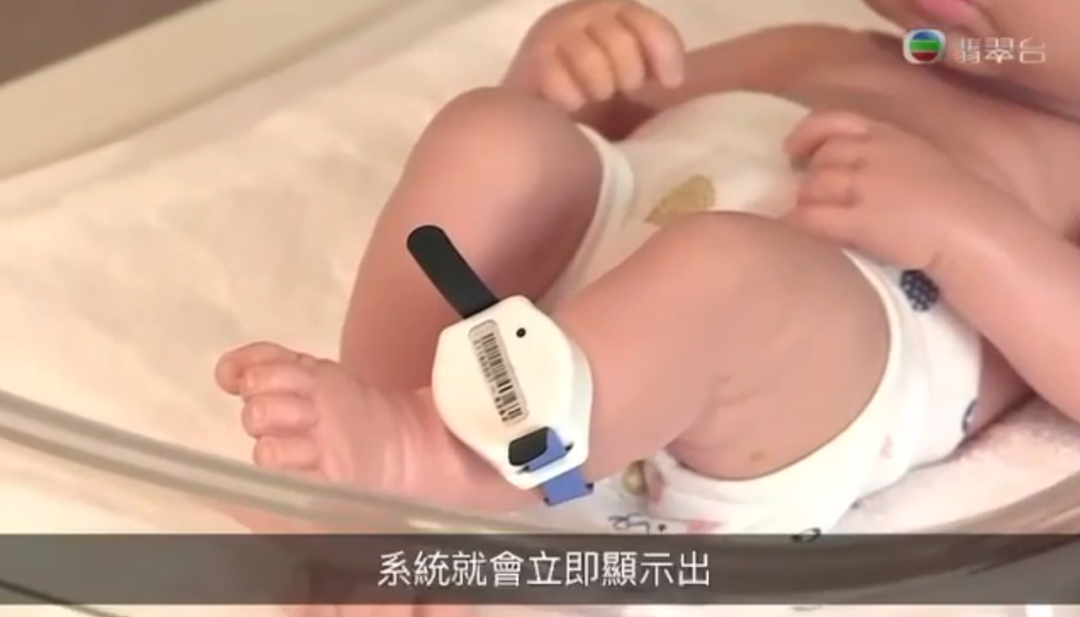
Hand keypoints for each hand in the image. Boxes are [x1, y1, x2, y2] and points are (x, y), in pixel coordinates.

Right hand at [510, 0, 684, 110]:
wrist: (537, 103)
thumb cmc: (592, 87)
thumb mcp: (630, 68)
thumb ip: (653, 62)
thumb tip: (676, 79)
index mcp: (615, 9)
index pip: (648, 24)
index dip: (665, 54)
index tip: (670, 83)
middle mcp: (584, 11)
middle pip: (621, 42)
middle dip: (628, 76)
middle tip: (621, 91)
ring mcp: (554, 31)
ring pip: (591, 60)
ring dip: (599, 87)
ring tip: (594, 96)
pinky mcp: (531, 58)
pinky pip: (559, 78)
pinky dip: (571, 98)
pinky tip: (571, 104)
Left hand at [782, 110, 995, 271]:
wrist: (975, 231)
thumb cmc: (952, 203)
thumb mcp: (919, 160)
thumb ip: (885, 157)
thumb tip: (850, 169)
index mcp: (889, 136)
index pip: (835, 122)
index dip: (806, 135)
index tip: (792, 151)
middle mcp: (873, 155)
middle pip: (819, 161)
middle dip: (809, 181)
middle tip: (810, 200)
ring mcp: (865, 187)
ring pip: (810, 188)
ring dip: (804, 205)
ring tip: (811, 221)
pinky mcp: (860, 220)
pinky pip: (811, 218)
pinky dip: (799, 224)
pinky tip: (797, 234)